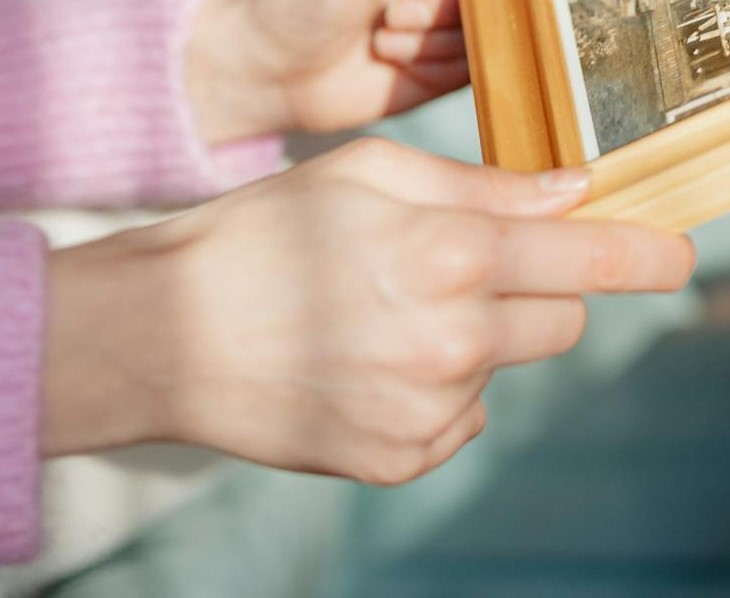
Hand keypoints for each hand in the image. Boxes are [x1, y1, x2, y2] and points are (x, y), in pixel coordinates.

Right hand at [43, 140, 694, 484]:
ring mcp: (428, 412)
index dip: (641, 254)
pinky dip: (433, 394)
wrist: (171, 336)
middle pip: (561, 323)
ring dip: (468, 345)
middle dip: (531, 295)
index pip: (587, 258)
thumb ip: (481, 186)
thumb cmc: (260, 239)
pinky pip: (460, 422)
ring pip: (501, 372)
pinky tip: (368, 370)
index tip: (670, 256)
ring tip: (381, 325)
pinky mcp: (401, 460)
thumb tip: (567, 196)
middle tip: (458, 274)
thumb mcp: (364, 176)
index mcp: (449, 257)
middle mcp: (453, 343)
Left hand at [186, 0, 467, 140]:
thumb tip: (467, 2)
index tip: (397, 6)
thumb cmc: (306, 5)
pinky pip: (468, 75)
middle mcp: (432, 2)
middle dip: (436, 15)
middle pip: (479, 14)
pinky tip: (397, 67)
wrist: (275, 71)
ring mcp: (439, 36)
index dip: (447, 2)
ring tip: (381, 45)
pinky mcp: (436, 77)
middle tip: (390, 18)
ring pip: (476, 42)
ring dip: (431, 45)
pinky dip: (438, 71)